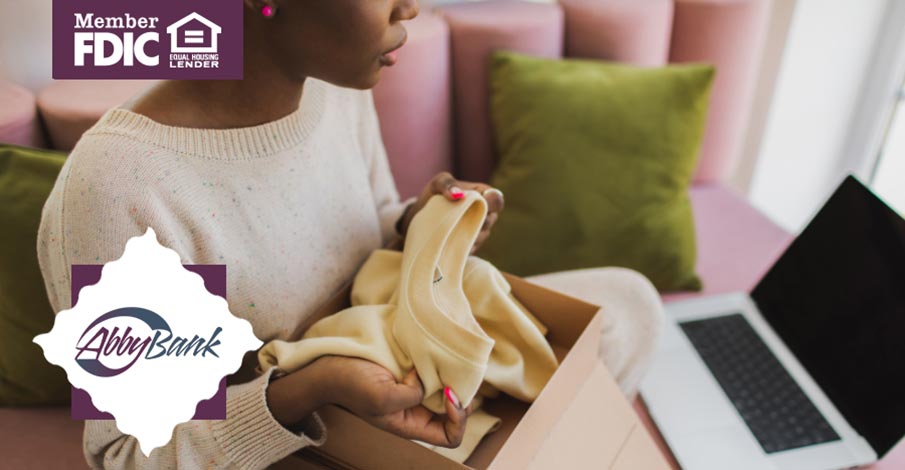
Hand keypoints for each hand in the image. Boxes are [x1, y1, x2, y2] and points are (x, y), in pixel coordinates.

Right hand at [313, 355, 470, 447]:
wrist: (329, 366)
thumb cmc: (350, 384)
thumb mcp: (381, 397)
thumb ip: (410, 396)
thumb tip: (430, 383)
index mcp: (411, 425)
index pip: (450, 435)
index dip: (459, 419)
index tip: (450, 394)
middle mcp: (416, 410)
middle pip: (456, 411)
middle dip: (463, 394)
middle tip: (459, 372)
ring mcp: (413, 390)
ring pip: (447, 389)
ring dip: (453, 376)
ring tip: (451, 360)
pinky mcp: (409, 371)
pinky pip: (434, 370)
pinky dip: (440, 362)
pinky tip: (437, 351)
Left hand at [398, 172, 504, 253]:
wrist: (420, 218)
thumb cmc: (433, 195)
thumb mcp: (437, 183)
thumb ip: (447, 184)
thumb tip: (457, 194)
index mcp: (483, 194)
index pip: (497, 200)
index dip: (490, 204)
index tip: (475, 206)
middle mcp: (486, 214)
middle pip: (490, 221)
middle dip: (473, 220)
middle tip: (454, 218)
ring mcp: (480, 232)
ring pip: (481, 236)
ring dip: (465, 233)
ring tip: (447, 228)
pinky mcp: (471, 246)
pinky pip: (471, 248)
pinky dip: (459, 245)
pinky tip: (447, 240)